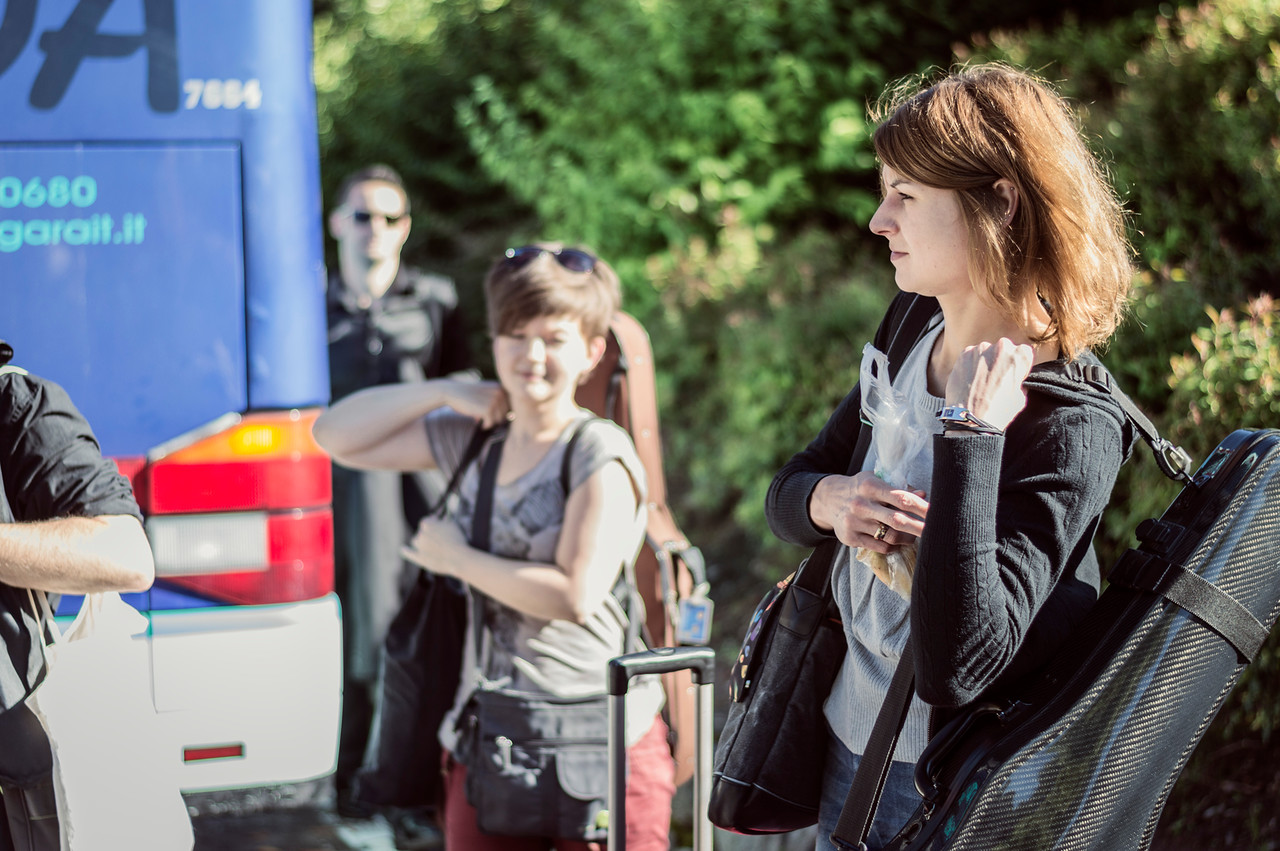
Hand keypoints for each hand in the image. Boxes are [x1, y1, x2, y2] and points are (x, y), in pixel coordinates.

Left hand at [401, 516, 470, 576]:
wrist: (458, 557)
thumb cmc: (457, 539)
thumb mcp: (453, 524)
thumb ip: (444, 521)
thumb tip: (442, 520)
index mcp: (427, 524)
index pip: (427, 520)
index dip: (433, 522)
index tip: (437, 522)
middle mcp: (420, 534)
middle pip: (421, 532)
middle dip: (428, 533)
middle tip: (438, 537)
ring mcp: (419, 547)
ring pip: (416, 541)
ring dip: (421, 542)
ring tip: (430, 545)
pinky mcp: (420, 558)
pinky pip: (409, 554)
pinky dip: (406, 551)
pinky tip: (402, 549)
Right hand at [445, 380, 509, 427]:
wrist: (451, 392)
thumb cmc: (467, 394)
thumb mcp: (485, 392)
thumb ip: (497, 401)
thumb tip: (510, 417)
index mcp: (500, 386)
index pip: (509, 405)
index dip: (500, 412)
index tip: (489, 412)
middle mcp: (500, 392)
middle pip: (506, 413)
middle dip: (495, 417)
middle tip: (483, 417)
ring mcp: (495, 401)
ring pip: (499, 419)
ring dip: (490, 422)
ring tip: (480, 418)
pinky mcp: (488, 409)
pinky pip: (491, 423)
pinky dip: (485, 425)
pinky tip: (478, 422)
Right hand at [810, 471, 927, 553]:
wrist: (828, 499)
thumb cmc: (860, 489)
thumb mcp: (876, 481)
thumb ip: (899, 488)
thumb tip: (923, 495)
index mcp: (869, 485)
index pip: (901, 498)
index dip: (921, 507)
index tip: (937, 513)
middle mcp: (860, 504)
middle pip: (897, 520)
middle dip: (920, 528)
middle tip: (935, 533)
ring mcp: (854, 522)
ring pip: (890, 536)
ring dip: (907, 538)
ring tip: (913, 536)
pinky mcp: (850, 538)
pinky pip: (880, 547)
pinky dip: (893, 546)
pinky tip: (897, 542)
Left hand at [944, 338, 1034, 430]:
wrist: (971, 419)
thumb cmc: (1000, 411)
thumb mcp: (1021, 396)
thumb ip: (1019, 380)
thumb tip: (1015, 378)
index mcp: (1021, 355)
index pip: (1023, 353)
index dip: (1017, 366)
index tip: (1012, 376)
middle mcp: (1002, 346)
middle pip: (1004, 349)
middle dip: (1000, 361)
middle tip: (995, 380)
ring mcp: (981, 348)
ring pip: (986, 352)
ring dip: (985, 362)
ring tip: (981, 382)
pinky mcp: (964, 354)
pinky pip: (970, 356)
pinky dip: (970, 365)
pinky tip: (970, 380)